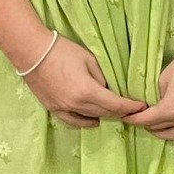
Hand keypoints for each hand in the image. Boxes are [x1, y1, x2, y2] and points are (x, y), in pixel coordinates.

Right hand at [25, 37, 145, 128]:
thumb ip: (102, 77)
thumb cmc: (62, 51)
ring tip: (117, 113)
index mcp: (86, 91)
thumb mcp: (89, 60)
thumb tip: (108, 89)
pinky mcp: (52, 108)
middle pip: (103, 113)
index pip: (114, 104)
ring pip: (89, 118)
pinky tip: (93, 121)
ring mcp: (62, 108)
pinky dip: (85, 122)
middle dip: (120, 112)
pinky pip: (72, 121)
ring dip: (105, 117)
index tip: (141, 106)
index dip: (130, 106)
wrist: (32, 53)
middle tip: (132, 110)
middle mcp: (75, 104)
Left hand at [126, 39, 173, 141]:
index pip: (146, 121)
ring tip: (156, 125)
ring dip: (164, 132)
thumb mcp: (163, 79)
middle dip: (147, 126)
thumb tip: (155, 104)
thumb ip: (157, 96)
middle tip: (139, 119)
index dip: (133, 119)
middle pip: (160, 130)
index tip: (125, 117)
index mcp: (171, 110)